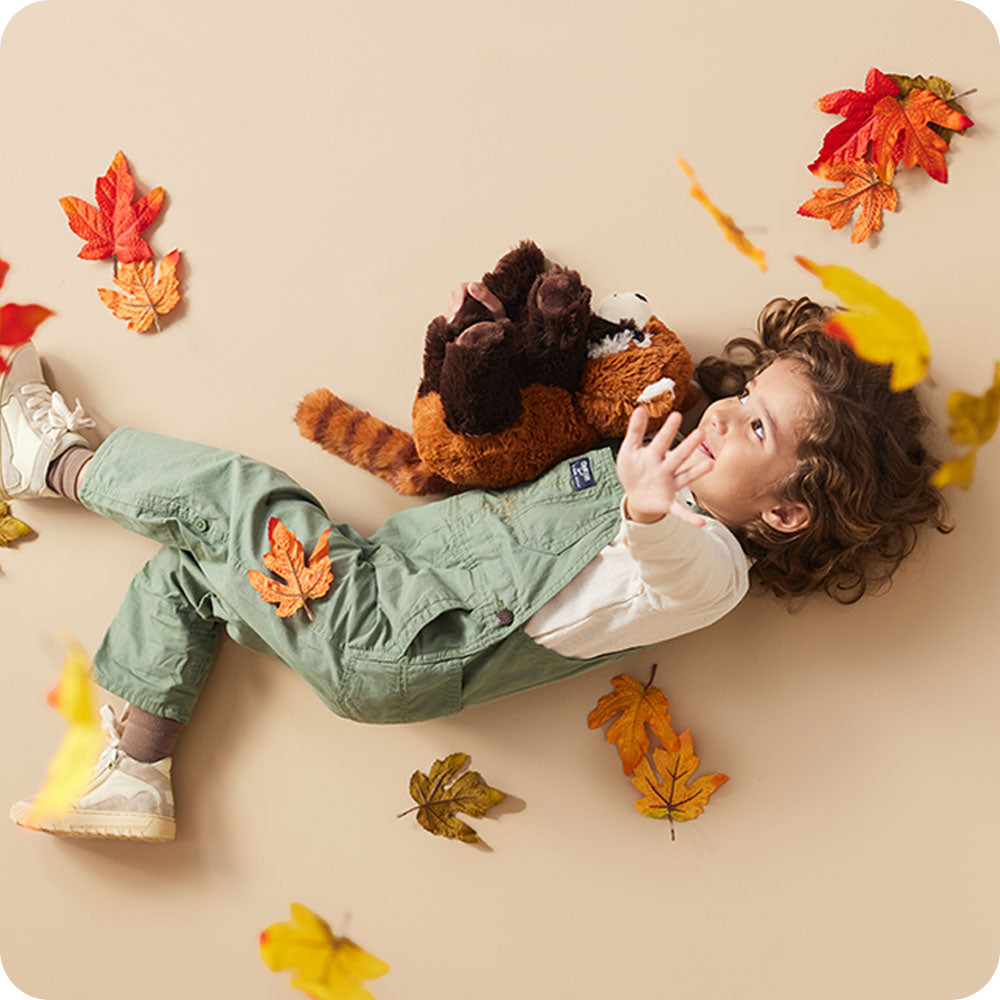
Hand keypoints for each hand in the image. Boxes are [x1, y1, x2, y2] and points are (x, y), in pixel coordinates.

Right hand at [446, 281, 505, 321]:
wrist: (500, 329)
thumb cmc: (500, 317)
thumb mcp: (496, 307)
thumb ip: (485, 297)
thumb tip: (471, 285)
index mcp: (477, 286)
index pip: (460, 287)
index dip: (457, 298)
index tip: (456, 312)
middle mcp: (468, 291)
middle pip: (451, 293)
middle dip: (450, 306)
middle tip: (452, 322)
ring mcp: (462, 300)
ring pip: (447, 301)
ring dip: (447, 311)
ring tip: (452, 324)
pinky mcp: (458, 309)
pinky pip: (447, 310)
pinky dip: (447, 316)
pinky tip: (451, 325)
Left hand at [616, 408, 713, 526]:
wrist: (634, 496)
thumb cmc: (633, 470)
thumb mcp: (629, 450)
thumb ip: (635, 430)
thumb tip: (640, 408)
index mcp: (654, 455)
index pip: (662, 440)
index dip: (668, 429)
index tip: (676, 415)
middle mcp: (665, 469)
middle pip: (678, 456)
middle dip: (688, 446)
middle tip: (700, 433)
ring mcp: (669, 485)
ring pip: (685, 477)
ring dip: (697, 472)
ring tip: (711, 464)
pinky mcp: (667, 503)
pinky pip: (680, 510)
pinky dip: (689, 517)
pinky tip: (701, 522)